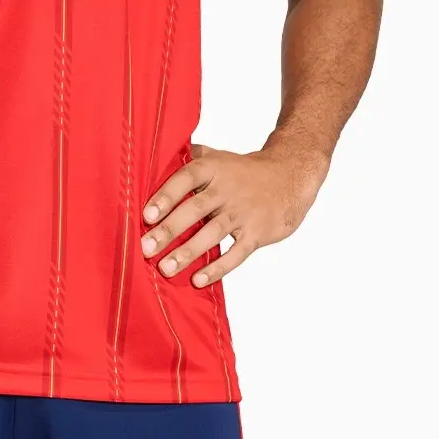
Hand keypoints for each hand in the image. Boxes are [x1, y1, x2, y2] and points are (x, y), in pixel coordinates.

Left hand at [140, 138, 327, 287]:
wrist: (291, 177)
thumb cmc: (244, 172)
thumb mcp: (220, 157)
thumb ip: (191, 158)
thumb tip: (154, 160)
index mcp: (215, 167)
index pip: (188, 176)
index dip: (167, 195)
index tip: (147, 215)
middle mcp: (228, 188)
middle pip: (196, 208)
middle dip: (170, 229)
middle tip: (146, 248)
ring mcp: (244, 211)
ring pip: (213, 232)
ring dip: (188, 252)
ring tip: (165, 268)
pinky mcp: (257, 233)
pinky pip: (236, 253)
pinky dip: (218, 268)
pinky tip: (198, 280)